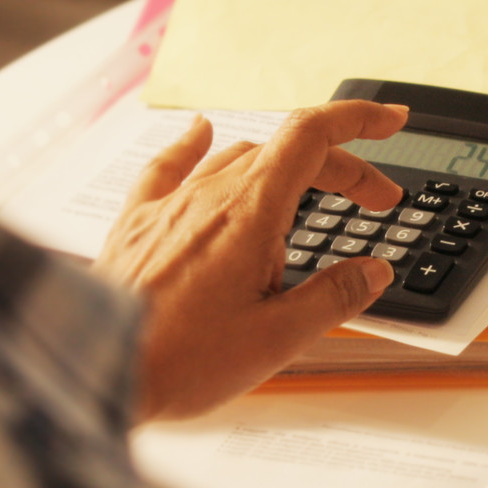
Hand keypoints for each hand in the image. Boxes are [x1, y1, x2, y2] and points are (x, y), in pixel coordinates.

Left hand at [96, 100, 408, 421]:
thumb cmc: (179, 361)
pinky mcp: (137, 224)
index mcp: (249, 214)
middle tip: (376, 201)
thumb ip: (332, 298)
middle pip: (285, 152)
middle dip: (340, 167)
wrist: (96, 367)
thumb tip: (371, 271)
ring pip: (237, 159)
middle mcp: (207, 197)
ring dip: (285, 169)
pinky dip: (196, 145)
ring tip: (309, 202)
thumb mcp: (277, 339)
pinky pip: (169, 166)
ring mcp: (169, 206)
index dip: (358, 120)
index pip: (313, 137)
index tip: (391, 121)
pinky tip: (200, 132)